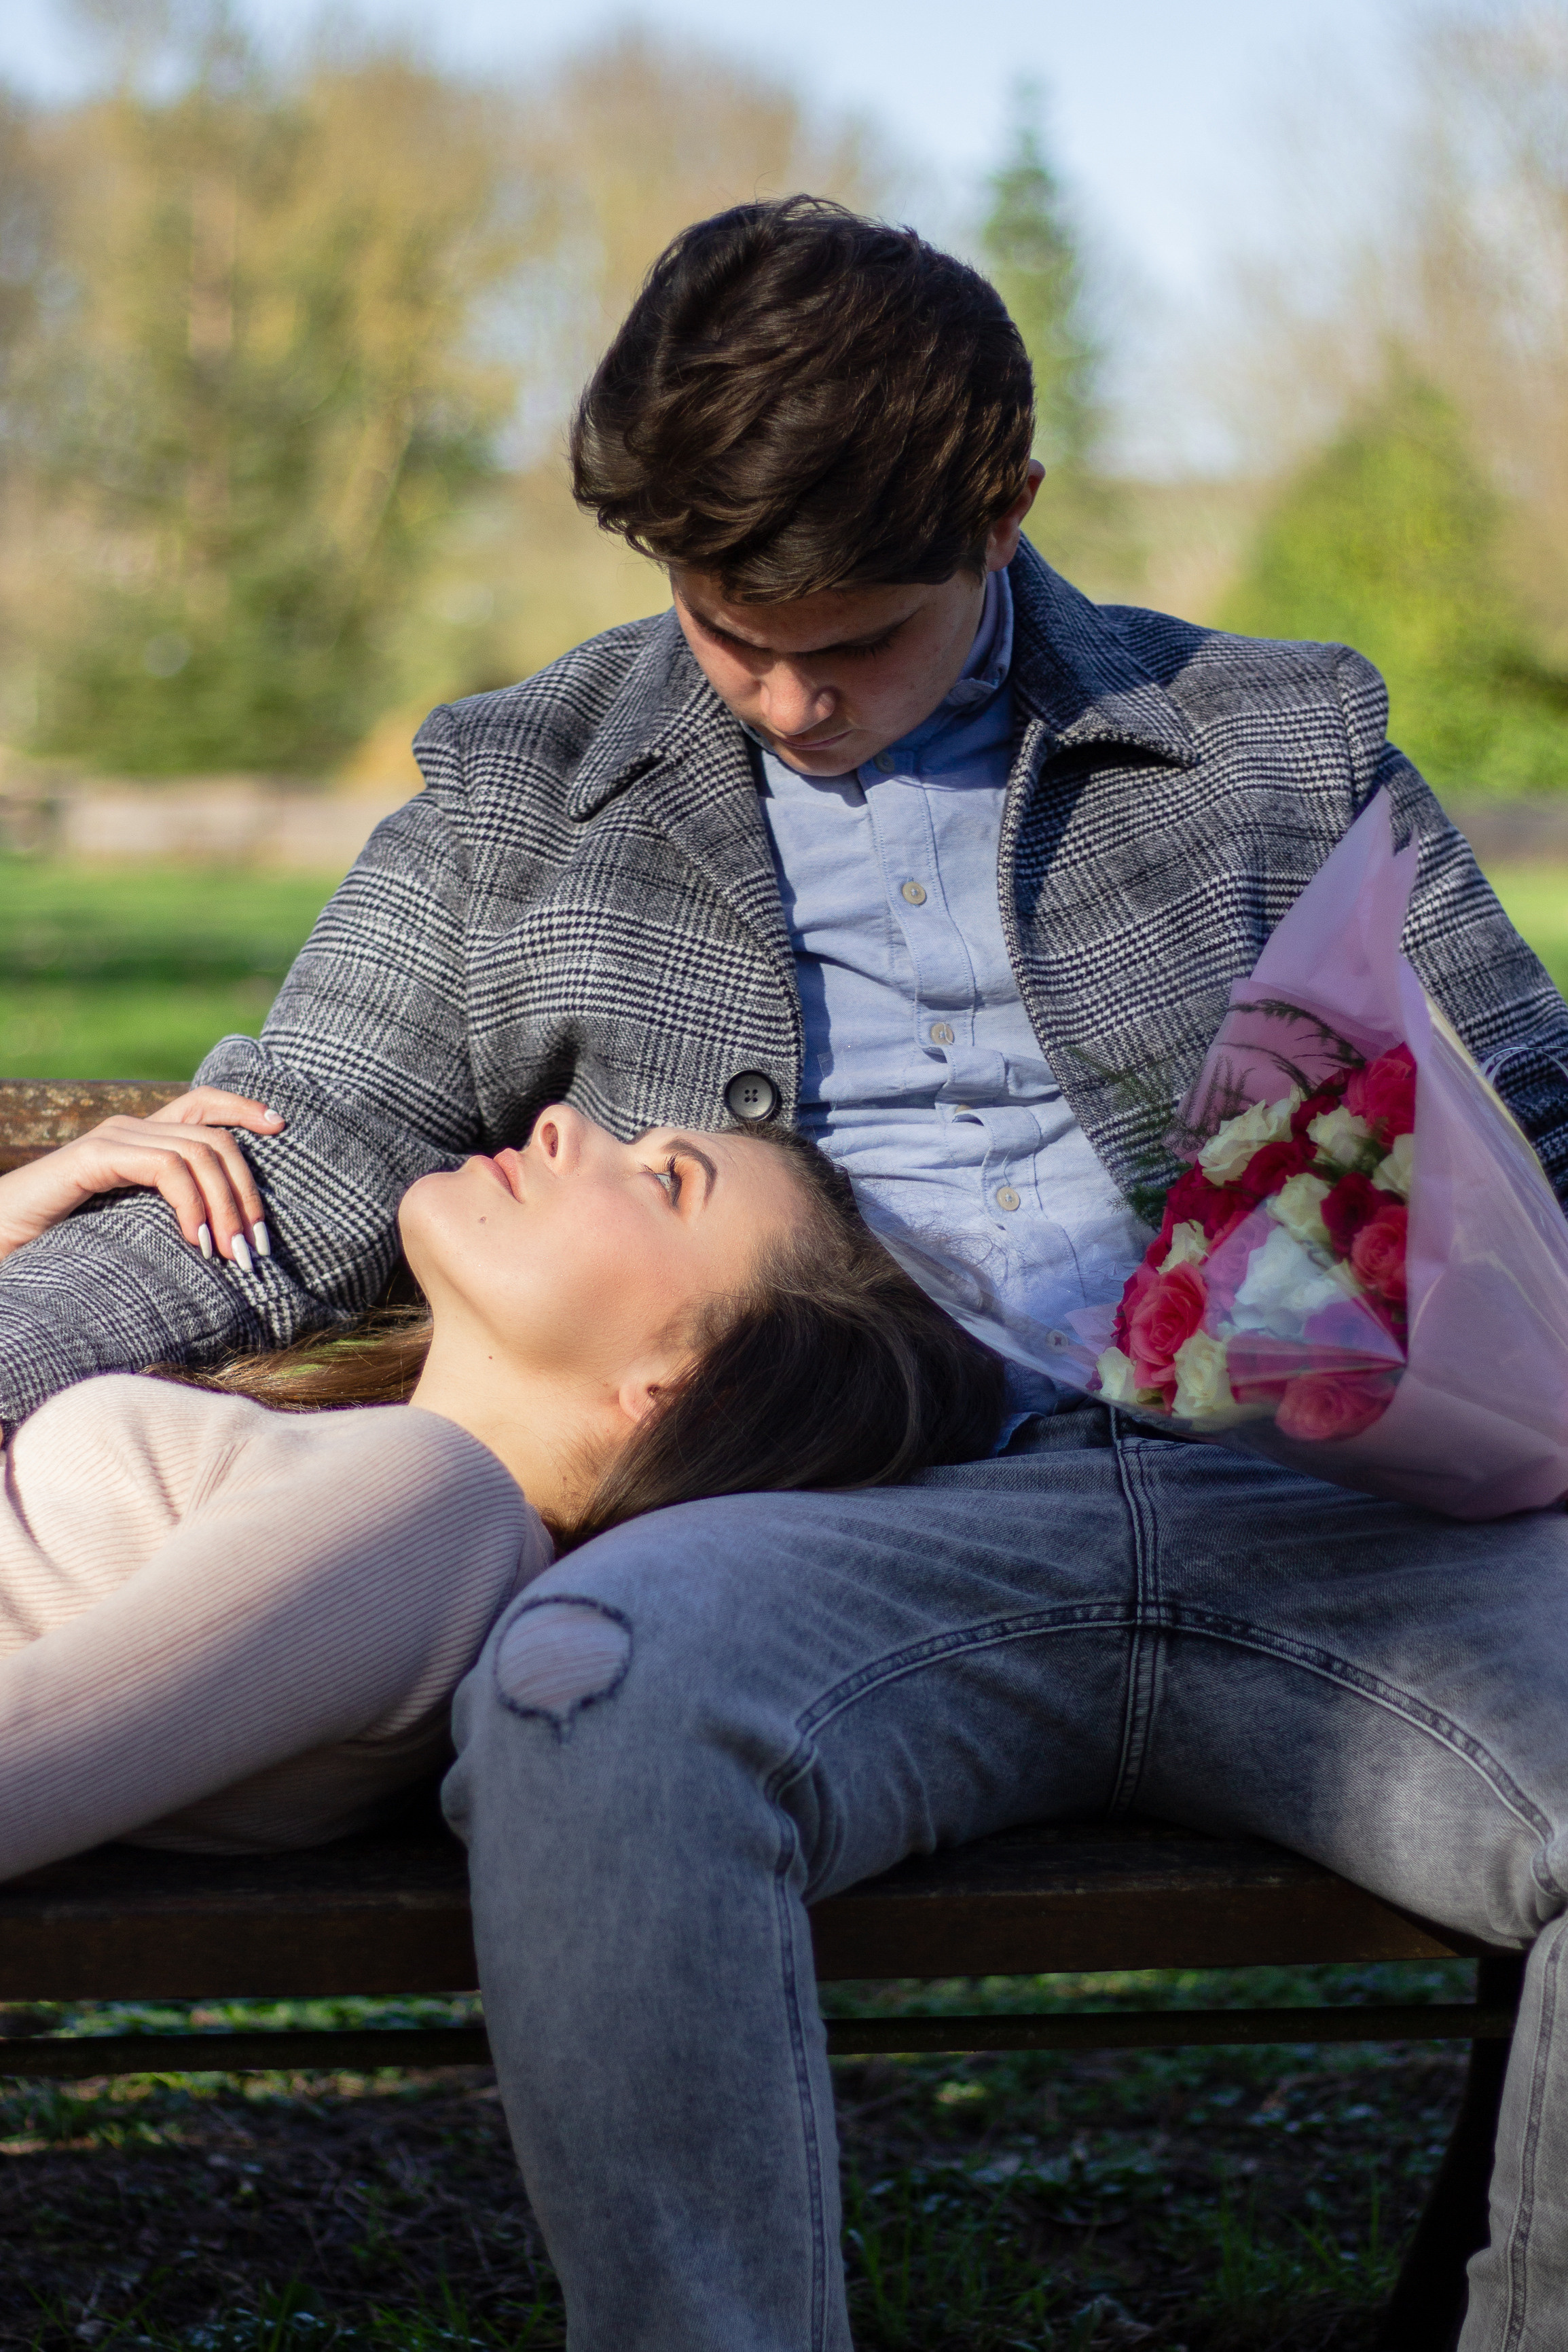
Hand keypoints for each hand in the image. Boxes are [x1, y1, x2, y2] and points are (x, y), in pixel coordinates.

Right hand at [0, 1089, 285, 1269]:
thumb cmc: (59, 1244)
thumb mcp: (129, 1227)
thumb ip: (168, 1218)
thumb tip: (229, 1243)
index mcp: (141, 1140)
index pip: (203, 1104)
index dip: (245, 1107)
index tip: (282, 1126)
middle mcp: (130, 1130)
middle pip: (215, 1138)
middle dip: (247, 1192)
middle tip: (256, 1248)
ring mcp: (112, 1139)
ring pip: (199, 1153)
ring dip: (225, 1207)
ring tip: (233, 1254)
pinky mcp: (93, 1157)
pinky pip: (164, 1166)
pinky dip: (190, 1203)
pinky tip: (196, 1240)